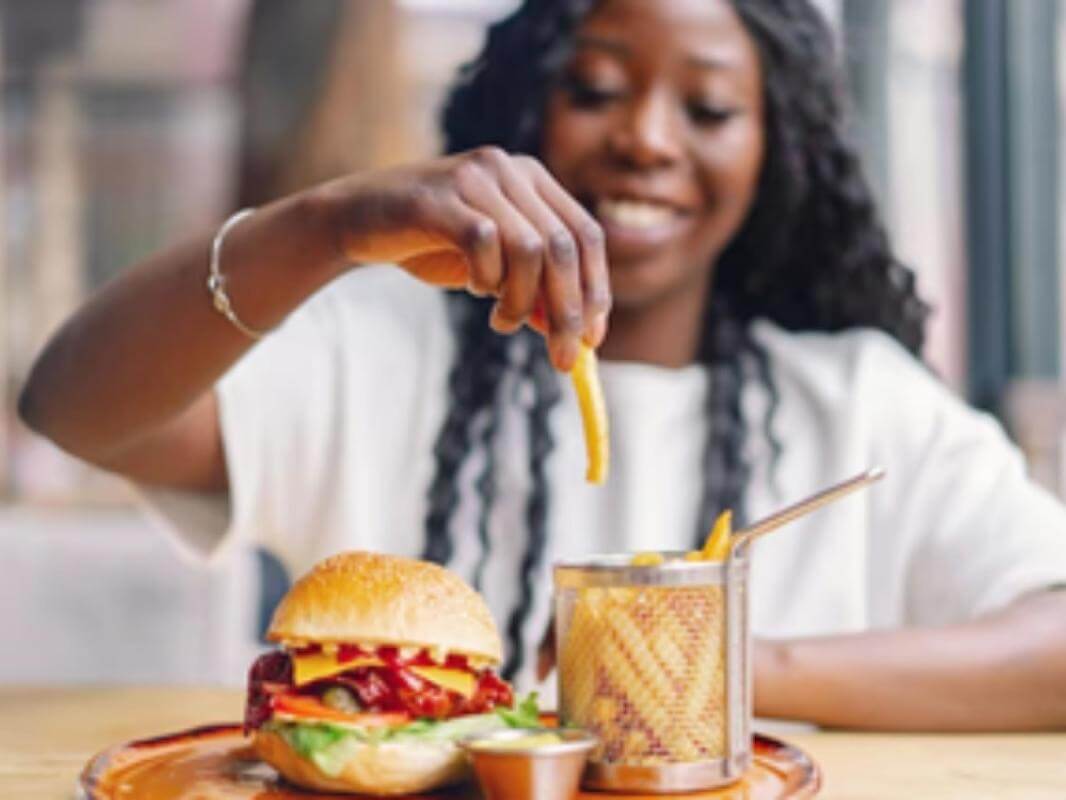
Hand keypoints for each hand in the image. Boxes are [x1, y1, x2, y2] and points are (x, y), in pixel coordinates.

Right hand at [320, 147, 610, 370]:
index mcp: (532, 178)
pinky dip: (486, 279)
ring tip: (501, 321)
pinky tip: (474, 289)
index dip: (596, 289)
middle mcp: (509, 168)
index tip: (594, 338)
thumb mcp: (493, 271)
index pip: (586, 234)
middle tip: (563, 358)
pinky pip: (485, 244)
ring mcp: (475, 177)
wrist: (356, 221)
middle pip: (564, 246)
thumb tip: (575, 334)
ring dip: (521, 302)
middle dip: (569, 311)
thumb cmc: (430, 244)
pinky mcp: (441, 196)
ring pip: (530, 250)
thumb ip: (534, 290)